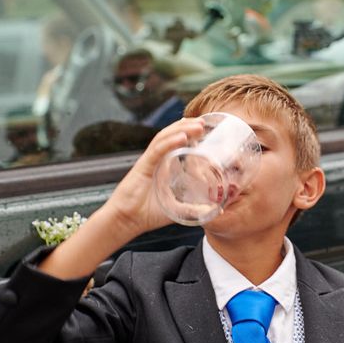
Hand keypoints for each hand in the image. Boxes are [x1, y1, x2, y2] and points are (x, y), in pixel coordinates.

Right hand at [39, 118, 203, 280]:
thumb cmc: (146, 215)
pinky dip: (170, 142)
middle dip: (188, 126)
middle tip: (205, 121)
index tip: (205, 128)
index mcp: (162, 165)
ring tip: (198, 124)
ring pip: (165, 137)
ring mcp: (149, 161)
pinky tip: (182, 136)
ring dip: (182, 129)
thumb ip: (193, 209)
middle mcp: (155, 159)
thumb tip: (218, 211)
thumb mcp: (175, 210)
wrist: (125, 221)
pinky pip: (158, 150)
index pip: (175, 142)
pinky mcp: (143, 166)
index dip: (189, 132)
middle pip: (172, 135)